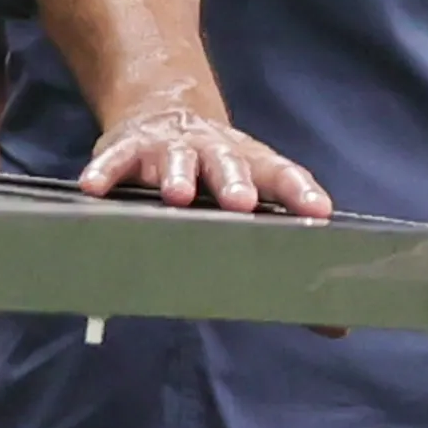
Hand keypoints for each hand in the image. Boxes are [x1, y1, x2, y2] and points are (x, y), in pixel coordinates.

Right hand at [81, 98, 331, 218]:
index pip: (281, 176)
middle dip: (235, 184)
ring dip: (178, 176)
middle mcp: (214, 151)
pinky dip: (106, 171)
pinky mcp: (128, 147)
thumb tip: (332, 316)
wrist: (166, 110)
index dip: (300, 192)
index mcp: (250, 163)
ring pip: (177, 160)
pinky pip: (116, 159)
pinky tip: (95, 186)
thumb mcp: (246, 189)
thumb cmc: (215, 168)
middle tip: (242, 202)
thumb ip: (279, 237)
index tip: (318, 212)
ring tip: (177, 195)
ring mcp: (170, 147)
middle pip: (229, 165)